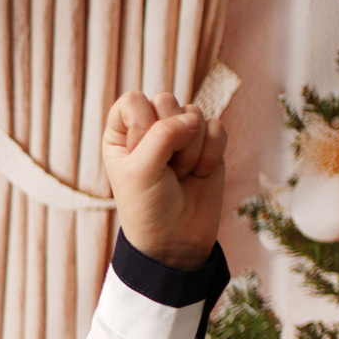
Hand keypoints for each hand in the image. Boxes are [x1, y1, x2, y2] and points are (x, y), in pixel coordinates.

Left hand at [101, 91, 226, 270]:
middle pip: (167, 100)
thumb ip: (162, 136)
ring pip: (194, 113)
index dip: (142, 124)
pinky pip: (217, 127)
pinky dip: (211, 153)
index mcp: (121, 132)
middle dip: (170, 139)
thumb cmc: (147, 206)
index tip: (140, 153)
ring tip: (180, 176)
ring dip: (190, 150)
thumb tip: (194, 118)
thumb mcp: (141, 171)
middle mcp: (150, 128)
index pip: (133, 100)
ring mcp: (180, 134)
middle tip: (164, 170)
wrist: (176, 238)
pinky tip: (200, 174)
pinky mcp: (207, 144)